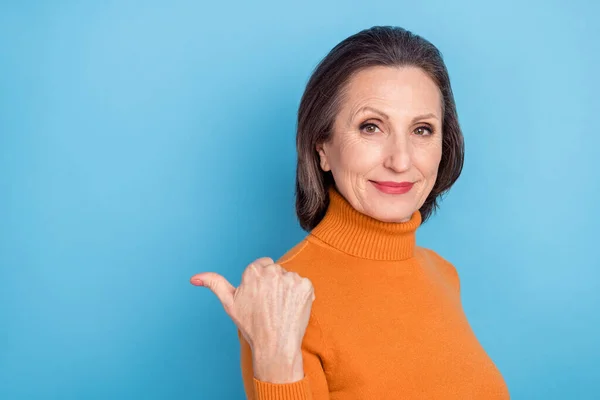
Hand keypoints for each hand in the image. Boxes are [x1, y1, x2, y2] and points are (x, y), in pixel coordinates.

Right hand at [190, 257, 315, 360]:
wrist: (275, 346)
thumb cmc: (251, 325)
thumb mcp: (230, 303)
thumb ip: (214, 284)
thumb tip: (194, 278)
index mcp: (253, 271)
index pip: (262, 265)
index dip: (262, 281)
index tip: (261, 296)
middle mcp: (272, 271)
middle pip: (276, 270)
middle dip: (274, 283)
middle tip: (271, 305)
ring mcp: (290, 278)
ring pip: (290, 277)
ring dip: (288, 289)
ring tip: (281, 308)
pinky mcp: (305, 286)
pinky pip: (304, 285)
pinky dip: (301, 295)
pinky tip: (293, 309)